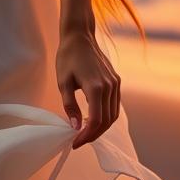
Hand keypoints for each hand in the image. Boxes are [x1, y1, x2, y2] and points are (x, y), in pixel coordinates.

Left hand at [55, 29, 120, 148]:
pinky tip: (92, 119)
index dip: (86, 136)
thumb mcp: (63, 82)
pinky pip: (114, 105)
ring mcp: (115, 83)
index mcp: (96, 87)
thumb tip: (75, 127)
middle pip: (106, 121)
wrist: (80, 36)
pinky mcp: (116, 81)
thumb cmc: (68, 57)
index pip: (95, 121)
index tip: (74, 142)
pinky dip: (105, 116)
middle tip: (78, 141)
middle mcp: (110, 86)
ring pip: (113, 115)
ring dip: (101, 127)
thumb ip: (70, 106)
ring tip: (85, 133)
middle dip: (93, 135)